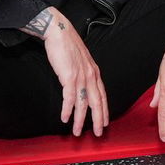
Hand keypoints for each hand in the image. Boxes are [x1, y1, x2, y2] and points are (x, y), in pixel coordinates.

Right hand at [39, 10, 107, 135]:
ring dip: (79, 120)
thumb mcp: (80, 60)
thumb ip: (83, 72)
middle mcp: (90, 76)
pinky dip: (67, 110)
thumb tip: (80, 83)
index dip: (104, 110)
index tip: (105, 122)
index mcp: (94, 72)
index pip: (102, 95)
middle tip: (98, 133)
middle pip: (97, 103)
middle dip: (98, 120)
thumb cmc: (67, 44)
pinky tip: (65, 118)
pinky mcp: (69, 77)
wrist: (59, 31)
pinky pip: (69, 98)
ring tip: (77, 131)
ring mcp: (81, 77)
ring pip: (82, 104)